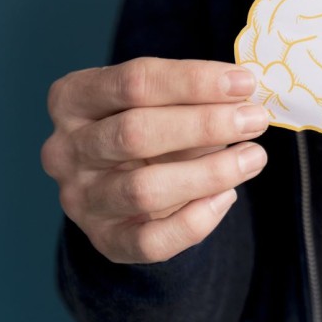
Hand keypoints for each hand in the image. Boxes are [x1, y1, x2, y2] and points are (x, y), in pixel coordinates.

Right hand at [41, 58, 269, 263]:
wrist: (132, 189)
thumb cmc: (154, 129)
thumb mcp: (165, 102)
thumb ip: (195, 97)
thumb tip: (245, 95)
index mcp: (74, 98)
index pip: (134, 81)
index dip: (194, 81)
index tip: (245, 83)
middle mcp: (65, 149)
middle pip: (135, 132)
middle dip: (204, 124)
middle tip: (255, 120)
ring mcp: (80, 199)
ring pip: (144, 189)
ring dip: (210, 172)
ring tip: (254, 157)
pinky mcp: (105, 240)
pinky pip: (152, 241)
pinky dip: (196, 221)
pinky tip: (227, 197)